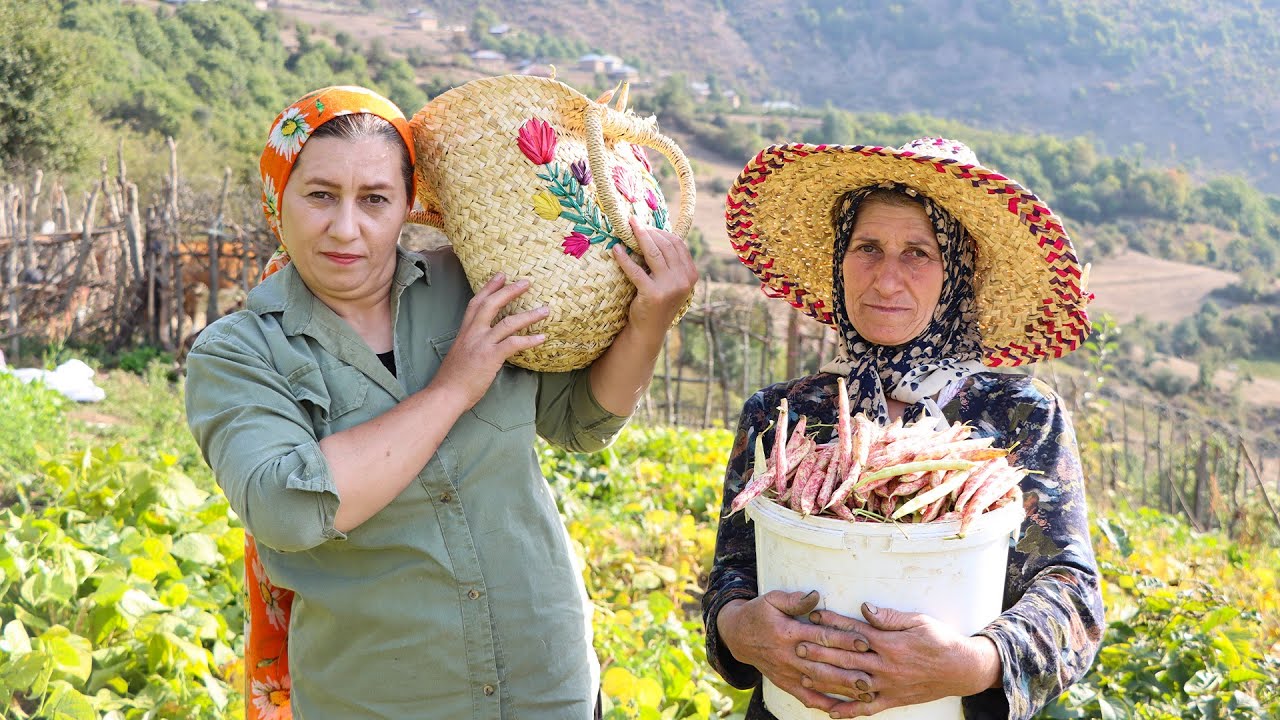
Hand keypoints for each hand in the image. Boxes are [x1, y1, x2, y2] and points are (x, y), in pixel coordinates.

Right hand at [432, 273, 547, 409]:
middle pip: (492, 304)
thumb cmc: (452, 379)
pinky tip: (542, 338)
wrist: (445, 394)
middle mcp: (473, 333)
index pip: (476, 303)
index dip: (489, 287)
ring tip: (545, 310)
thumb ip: (472, 345)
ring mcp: (481, 344)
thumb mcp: (460, 354)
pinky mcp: (490, 357)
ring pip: (508, 322)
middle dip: (510, 291)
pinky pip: (514, 343)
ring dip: (529, 315)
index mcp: (465, 331)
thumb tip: (486, 345)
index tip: (501, 275)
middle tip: (526, 282)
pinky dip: (530, 340)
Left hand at [612, 216, 696, 338]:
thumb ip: (671, 263)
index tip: (646, 225)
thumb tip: (656, 234)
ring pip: (653, 253)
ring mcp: (670, 287)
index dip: (661, 232)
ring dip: (639, 237)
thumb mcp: (671, 281)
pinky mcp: (652, 294)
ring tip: (627, 229)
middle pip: (666, 245)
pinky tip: (616, 249)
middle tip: (633, 223)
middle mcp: (684, 280)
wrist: (650, 330)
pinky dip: (624, 258)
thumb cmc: (658, 302)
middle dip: (649, 231)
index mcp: (691, 274)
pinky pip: (635, 270)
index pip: (678, 244)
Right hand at [716, 591, 876, 712]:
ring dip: (841, 688)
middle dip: (848, 669)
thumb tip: (815, 596)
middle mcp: (789, 655)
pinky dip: (822, 704)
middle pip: (823, 664)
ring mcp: (787, 672)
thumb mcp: (771, 600)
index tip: (864, 641)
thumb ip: (794, 600)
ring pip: (818, 683)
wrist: (737, 636)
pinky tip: (840, 709)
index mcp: (788, 632)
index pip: (821, 637)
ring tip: (864, 692)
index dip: (843, 639)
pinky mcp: (784, 683)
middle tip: (872, 673)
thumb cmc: (758, 614)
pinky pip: (805, 697)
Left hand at [807, 603, 1002, 718]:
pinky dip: (848, 711)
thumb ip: (889, 617)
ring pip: (850, 684)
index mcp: (890, 643)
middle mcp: (886, 666)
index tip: (814, 616)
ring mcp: (888, 686)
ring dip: (826, 680)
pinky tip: (830, 711)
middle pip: (846, 658)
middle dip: (820, 652)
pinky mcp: (893, 700)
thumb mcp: (919, 621)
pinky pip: (867, 708)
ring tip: (804, 676)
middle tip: (798, 646)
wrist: (963, 669)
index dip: (832, 622)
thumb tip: (865, 608)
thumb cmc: (941, 641)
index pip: (854, 631)